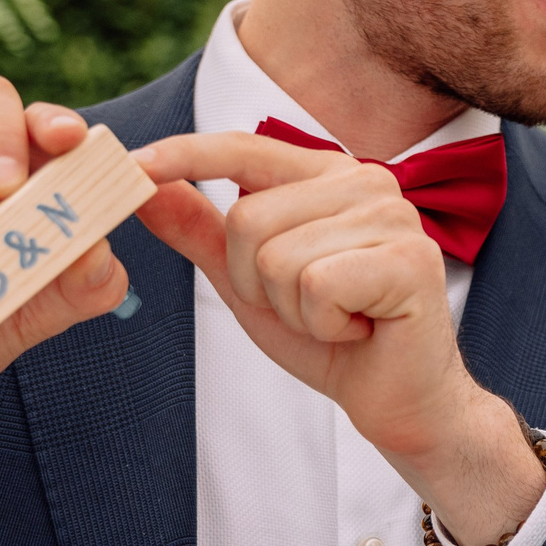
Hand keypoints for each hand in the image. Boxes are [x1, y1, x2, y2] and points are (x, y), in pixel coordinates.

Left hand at [130, 133, 545, 545]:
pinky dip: (323, 325)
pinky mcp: (411, 260)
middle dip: (256, 284)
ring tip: (337, 320)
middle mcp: (368, 182)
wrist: (398, 398)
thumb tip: (144, 186)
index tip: (133, 165)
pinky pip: (317, 286)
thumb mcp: (250, 283)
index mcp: (330, 176)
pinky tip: (358, 329)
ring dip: (293, 310)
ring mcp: (395, 217)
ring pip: (278, 257)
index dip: (189, 155)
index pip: (246, 148)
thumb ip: (202, 233)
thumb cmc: (332, 339)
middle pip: (247, 218)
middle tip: (309, 309)